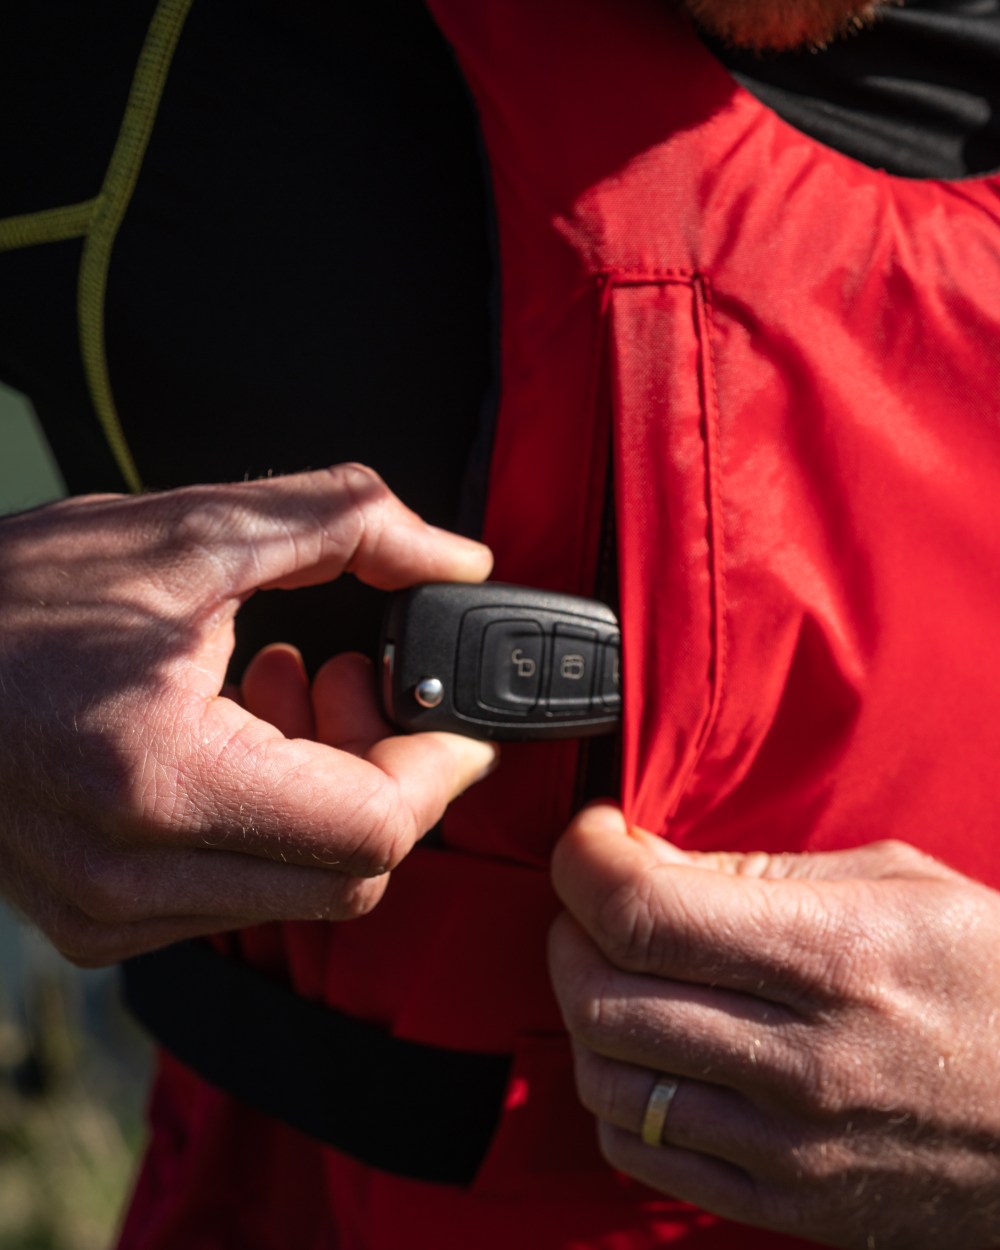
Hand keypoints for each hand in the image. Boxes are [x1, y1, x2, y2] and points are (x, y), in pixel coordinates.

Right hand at [0, 465, 496, 964]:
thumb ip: (346, 525)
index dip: (437, 768)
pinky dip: (269, 822)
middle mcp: (132, 875)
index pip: (372, 828)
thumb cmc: (11, 593)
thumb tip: (455, 558)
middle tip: (347, 680)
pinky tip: (234, 732)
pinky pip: (237, 895)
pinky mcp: (93, 921)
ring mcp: (108, 911)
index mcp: (164, 780)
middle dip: (383, 775)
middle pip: (351, 874)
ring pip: (300, 890)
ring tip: (280, 685)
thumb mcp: (190, 530)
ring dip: (325, 794)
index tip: (452, 718)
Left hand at [549, 803, 999, 1248]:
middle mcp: (802, 1061)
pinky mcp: (785, 1201)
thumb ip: (756, 875)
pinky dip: (615, 1088)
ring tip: (618, 967)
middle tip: (598, 896)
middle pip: (601, 993)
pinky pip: (641, 1148)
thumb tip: (641, 858)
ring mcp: (789, 1146)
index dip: (584, 861)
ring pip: (605, 1076)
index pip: (642, 912)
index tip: (593, 836)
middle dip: (571, 927)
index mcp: (835, 956)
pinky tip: (646, 1045)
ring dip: (584, 1007)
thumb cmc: (992, 973)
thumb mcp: (896, 884)